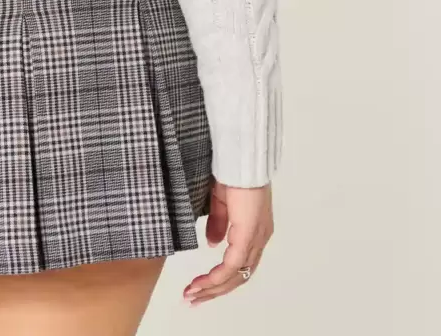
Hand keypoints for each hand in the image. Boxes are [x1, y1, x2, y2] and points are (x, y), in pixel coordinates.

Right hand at [183, 179, 273, 304]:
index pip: (240, 264)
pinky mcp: (248, 232)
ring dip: (213, 288)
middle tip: (193, 299)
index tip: (200, 286)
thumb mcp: (221, 201)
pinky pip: (234, 264)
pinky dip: (217, 276)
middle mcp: (260, 237)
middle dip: (214, 290)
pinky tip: (204, 282)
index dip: (220, 278)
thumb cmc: (231, 169)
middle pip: (240, 276)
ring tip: (193, 294)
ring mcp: (257, 236)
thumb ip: (218, 223)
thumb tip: (212, 244)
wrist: (240, 154)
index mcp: (255, 229)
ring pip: (238, 274)